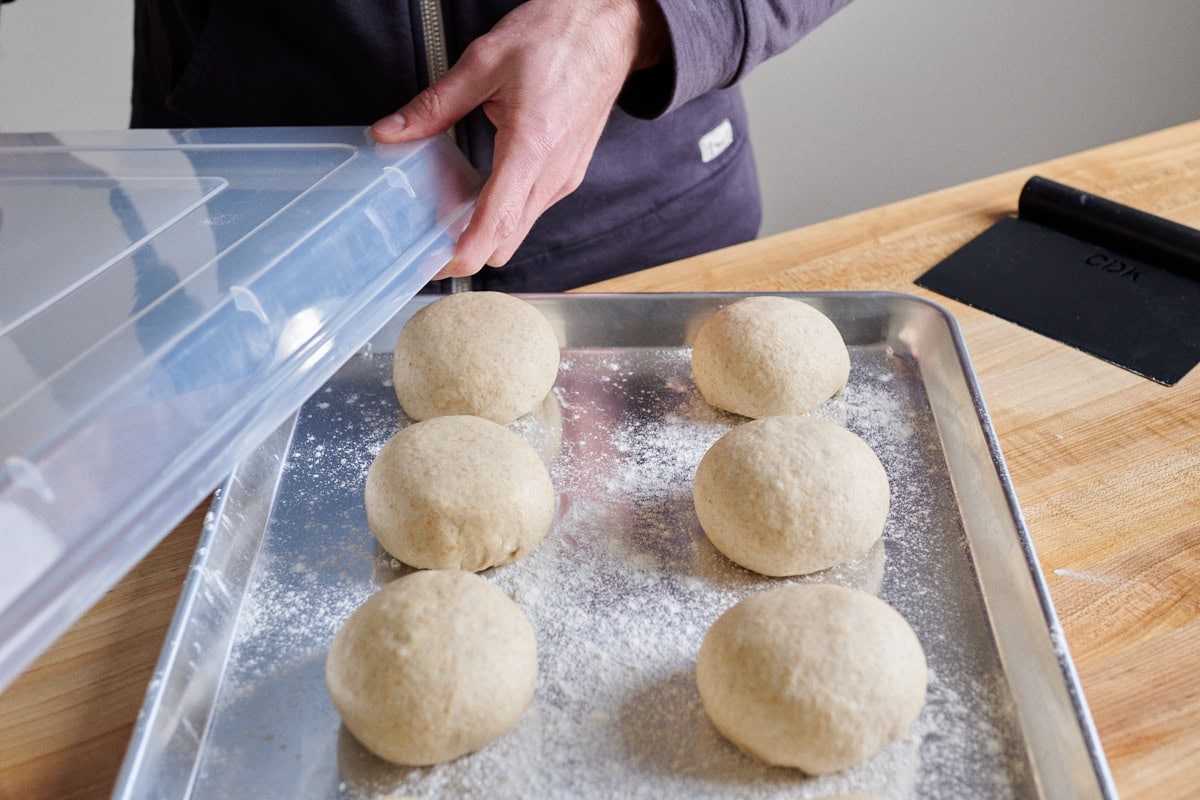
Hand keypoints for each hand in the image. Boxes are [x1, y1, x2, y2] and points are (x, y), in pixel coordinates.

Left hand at [371, 0, 667, 277]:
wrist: (610, 28)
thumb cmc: (560, 36)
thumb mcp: (484, 62)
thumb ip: (435, 106)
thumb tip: (390, 131)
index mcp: (531, 146)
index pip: (497, 222)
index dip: (466, 253)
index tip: (437, 266)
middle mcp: (553, 173)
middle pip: (507, 240)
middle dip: (469, 247)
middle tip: (431, 236)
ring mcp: (565, 177)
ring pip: (520, 227)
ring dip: (486, 228)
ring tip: (451, 207)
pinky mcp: (568, 173)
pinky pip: (532, 208)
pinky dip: (504, 210)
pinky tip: (482, 186)